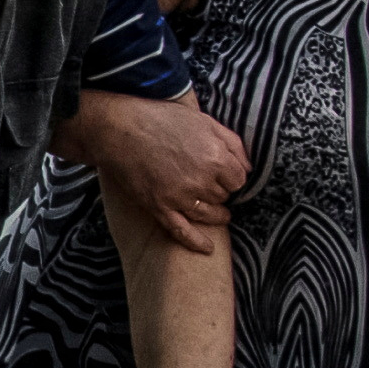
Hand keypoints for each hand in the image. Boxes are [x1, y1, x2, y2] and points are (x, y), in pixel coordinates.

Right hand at [66, 87, 248, 256]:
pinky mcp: (159, 207)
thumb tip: (248, 167)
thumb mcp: (205, 121)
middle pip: (224, 196)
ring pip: (209, 214)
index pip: (239, 179)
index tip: (224, 174)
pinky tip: (208, 249)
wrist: (120, 128)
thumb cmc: (162, 119)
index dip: (232, 176)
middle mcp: (201, 180)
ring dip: (216, 214)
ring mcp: (179, 197)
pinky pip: (182, 231)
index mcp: (215, 157)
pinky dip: (196, 242)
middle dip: (220, 191)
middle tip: (211, 184)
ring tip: (219, 213)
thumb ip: (232, 143)